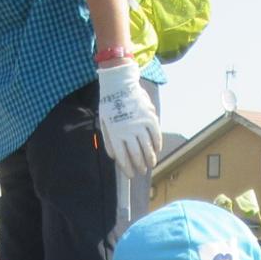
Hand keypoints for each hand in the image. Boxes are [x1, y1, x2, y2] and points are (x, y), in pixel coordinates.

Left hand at [95, 59, 159, 176]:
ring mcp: (140, 124)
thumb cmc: (110, 104)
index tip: (131, 175)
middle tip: (142, 171)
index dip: (127, 168)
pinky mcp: (149, 117)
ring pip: (147, 146)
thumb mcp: (103, 123)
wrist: (119, 84)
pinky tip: (157, 149)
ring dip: (150, 158)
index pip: (123, 156)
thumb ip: (109, 141)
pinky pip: (156, 134)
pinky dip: (157, 143)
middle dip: (139, 165)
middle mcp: (128, 131)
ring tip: (151, 164)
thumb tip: (114, 157)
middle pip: (136, 154)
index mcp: (115, 134)